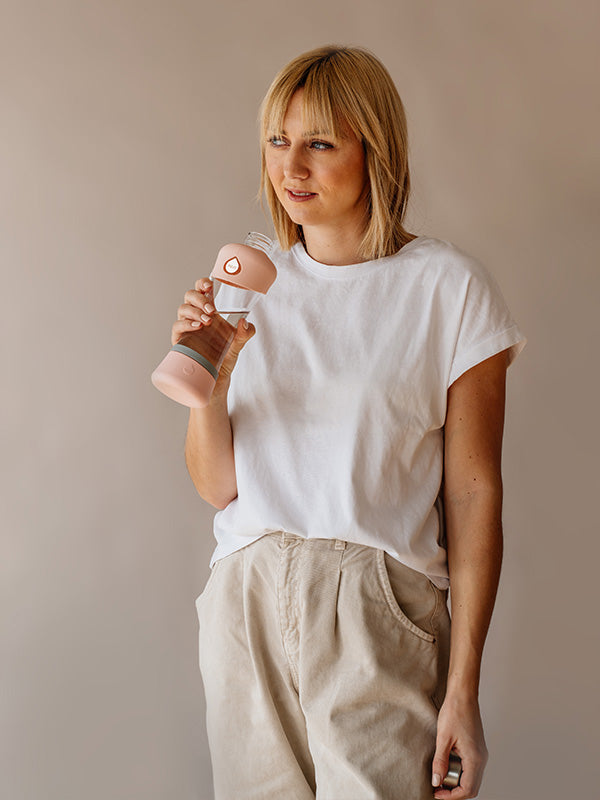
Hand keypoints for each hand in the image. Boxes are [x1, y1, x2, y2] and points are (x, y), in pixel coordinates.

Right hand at [171, 278, 254, 396]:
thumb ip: (245, 334)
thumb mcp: (239, 344)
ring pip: (183, 309)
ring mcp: (187, 328)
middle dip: (199, 298)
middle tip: (212, 310)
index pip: (202, 290)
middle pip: (190, 296)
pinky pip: (177, 326)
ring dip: (195, 311)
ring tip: (207, 322)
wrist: (217, 379)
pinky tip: (197, 327)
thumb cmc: (226, 358)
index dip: (202, 283)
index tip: (209, 285)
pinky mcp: (180, 340)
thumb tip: (245, 322)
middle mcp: (197, 317)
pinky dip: (186, 324)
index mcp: (210, 312)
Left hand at [432, 693, 488, 798]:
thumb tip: (436, 780)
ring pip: (472, 778)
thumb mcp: (443, 738)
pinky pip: (471, 768)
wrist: (463, 695)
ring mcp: (480, 753)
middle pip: (472, 787)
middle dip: (455, 791)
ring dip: (457, 782)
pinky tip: (447, 765)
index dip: (452, 796)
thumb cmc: (455, 712)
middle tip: (438, 787)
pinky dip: (460, 772)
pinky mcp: (477, 748)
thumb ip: (440, 761)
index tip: (438, 793)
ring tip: (440, 776)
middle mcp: (481, 758)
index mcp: (475, 758)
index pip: (468, 789)